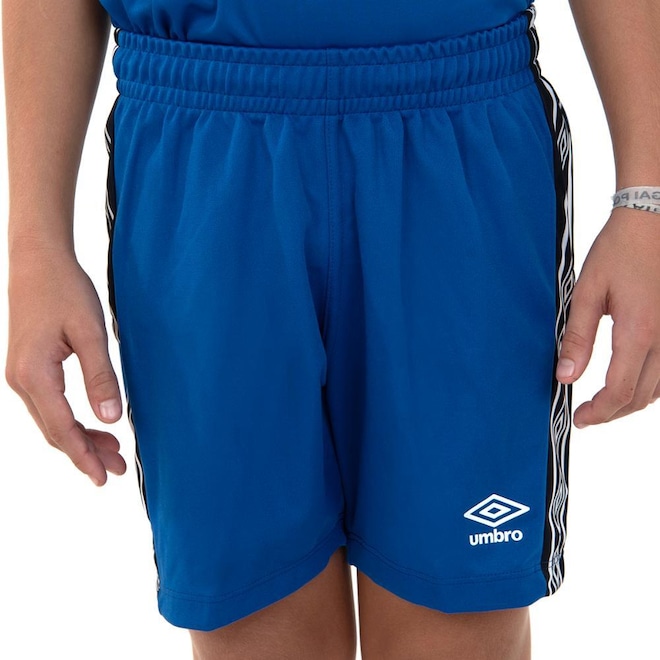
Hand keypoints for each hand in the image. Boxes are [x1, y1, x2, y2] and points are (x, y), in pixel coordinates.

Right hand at [5, 245, 126, 484]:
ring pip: (52, 421)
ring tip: (113, 451)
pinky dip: (72, 421)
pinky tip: (92, 425)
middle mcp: (20, 381)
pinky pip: (50, 406)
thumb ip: (101, 377)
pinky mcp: (27, 368)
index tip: (105, 478)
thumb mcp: (90, 333)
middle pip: (55, 431)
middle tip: (119, 469)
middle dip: (86, 453)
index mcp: (34, 376)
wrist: (38, 260)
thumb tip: (111, 419)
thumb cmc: (65, 291)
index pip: (63, 429)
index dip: (85, 456)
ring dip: (80, 439)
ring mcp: (20, 376)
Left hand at [555, 205, 659, 427]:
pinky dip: (651, 387)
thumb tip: (565, 375)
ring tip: (604, 404)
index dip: (599, 412)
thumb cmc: (617, 251)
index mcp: (639, 332)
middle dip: (612, 413)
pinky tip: (633, 384)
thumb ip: (576, 338)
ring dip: (633, 403)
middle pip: (642, 397)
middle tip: (586, 415)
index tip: (579, 418)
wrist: (652, 220)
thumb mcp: (586, 293)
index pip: (621, 391)